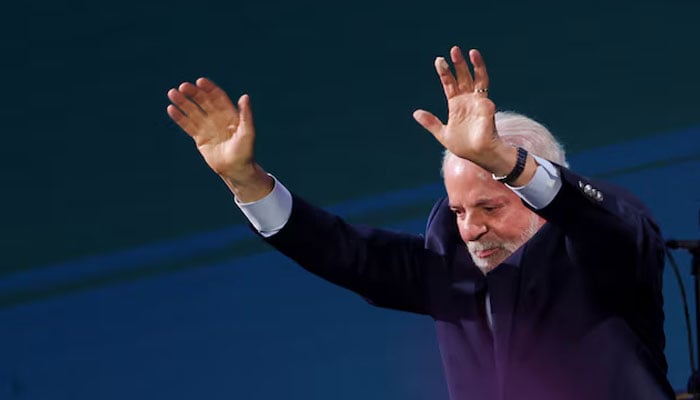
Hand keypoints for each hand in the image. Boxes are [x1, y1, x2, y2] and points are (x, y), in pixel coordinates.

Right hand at [167, 78, 272, 200]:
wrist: (235, 170)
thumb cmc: (245, 152)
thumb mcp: (248, 132)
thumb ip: (246, 115)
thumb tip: (245, 96)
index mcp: (229, 114)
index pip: (217, 97)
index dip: (209, 89)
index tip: (200, 81)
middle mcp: (217, 118)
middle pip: (203, 101)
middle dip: (193, 93)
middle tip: (182, 86)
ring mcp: (207, 127)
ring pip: (193, 111)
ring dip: (183, 102)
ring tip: (172, 93)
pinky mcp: (200, 138)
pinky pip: (188, 125)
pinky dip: (180, 117)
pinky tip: (171, 108)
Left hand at [413, 47, 508, 172]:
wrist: (479, 154)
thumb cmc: (464, 146)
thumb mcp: (442, 134)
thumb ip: (431, 123)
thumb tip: (416, 113)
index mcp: (456, 105)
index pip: (449, 84)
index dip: (445, 73)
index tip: (439, 60)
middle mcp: (468, 100)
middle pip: (463, 77)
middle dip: (458, 64)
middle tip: (453, 49)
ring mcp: (479, 102)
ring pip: (478, 78)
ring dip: (475, 65)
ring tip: (471, 51)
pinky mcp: (487, 105)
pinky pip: (484, 90)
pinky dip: (482, 77)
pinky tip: (475, 69)